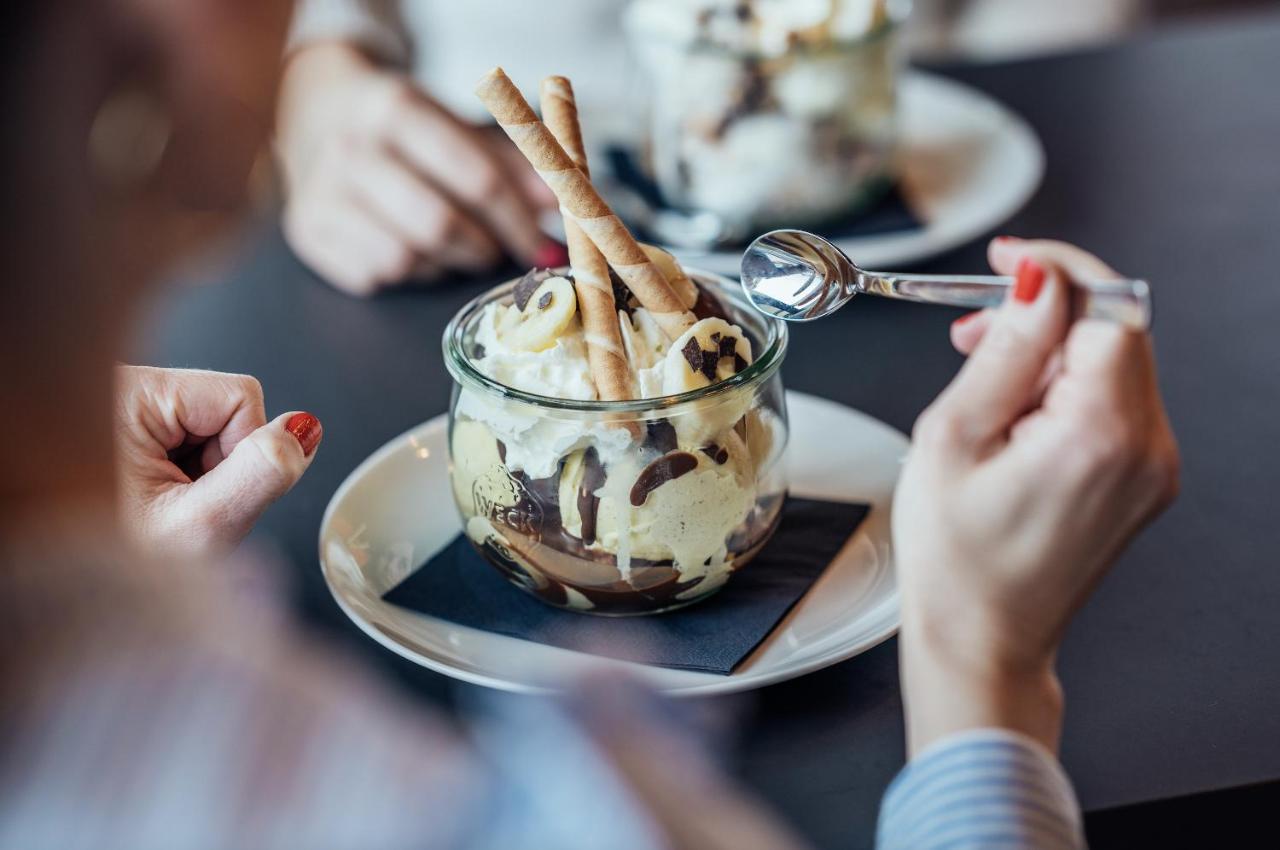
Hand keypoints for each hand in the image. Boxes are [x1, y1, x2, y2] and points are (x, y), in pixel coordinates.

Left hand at [114, 366, 321, 558]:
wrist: (75, 602)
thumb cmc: (113, 571)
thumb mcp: (199, 527)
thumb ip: (260, 475)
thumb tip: (304, 429)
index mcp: (129, 393)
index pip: (241, 396)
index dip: (244, 454)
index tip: (203, 497)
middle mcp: (121, 388)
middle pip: (227, 409)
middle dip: (222, 467)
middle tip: (181, 510)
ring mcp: (122, 407)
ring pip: (213, 427)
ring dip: (205, 475)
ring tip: (166, 510)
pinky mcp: (126, 426)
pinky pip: (188, 439)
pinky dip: (185, 477)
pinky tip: (156, 502)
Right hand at [277, 44, 559, 294]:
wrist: (316, 111)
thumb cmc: (400, 126)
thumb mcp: (455, 125)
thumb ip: (512, 162)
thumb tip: (558, 202)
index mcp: (396, 109)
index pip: (476, 177)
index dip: (517, 219)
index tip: (539, 242)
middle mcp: (351, 149)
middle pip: (438, 225)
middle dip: (481, 248)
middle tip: (494, 250)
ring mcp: (322, 194)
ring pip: (405, 259)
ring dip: (443, 264)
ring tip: (451, 246)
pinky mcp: (308, 232)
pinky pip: (375, 276)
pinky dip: (406, 273)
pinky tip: (411, 249)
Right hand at [893, 238, 1179, 754]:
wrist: (983, 638)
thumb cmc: (956, 559)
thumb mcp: (952, 438)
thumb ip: (1005, 351)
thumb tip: (1040, 283)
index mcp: (1098, 435)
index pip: (1108, 306)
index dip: (1058, 270)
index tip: (1010, 261)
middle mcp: (1146, 449)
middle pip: (1117, 328)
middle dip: (1047, 311)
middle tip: (977, 328)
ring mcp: (1153, 467)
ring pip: (1116, 361)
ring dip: (1053, 348)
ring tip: (987, 379)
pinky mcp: (1144, 478)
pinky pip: (1117, 401)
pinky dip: (1068, 386)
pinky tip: (1017, 409)